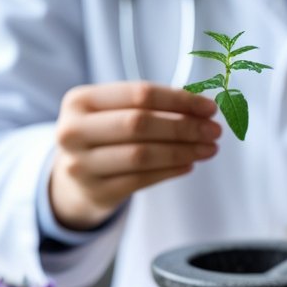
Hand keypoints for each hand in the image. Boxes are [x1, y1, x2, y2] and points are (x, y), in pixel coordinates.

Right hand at [50, 82, 220, 229]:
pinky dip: (170, 171)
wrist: (73, 178)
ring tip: (207, 149)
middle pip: (140, 124)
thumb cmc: (102, 136)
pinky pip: (142, 180)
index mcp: (79, 101)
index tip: (208, 107)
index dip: (178, 100)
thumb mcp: (112, 112)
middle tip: (213, 131)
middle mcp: (73, 132)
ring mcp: (81, 165)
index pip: (139, 94)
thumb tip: (201, 109)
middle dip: (184, 127)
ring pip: (142, 155)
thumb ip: (149, 105)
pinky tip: (188, 164)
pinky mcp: (97, 192)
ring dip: (182, 151)